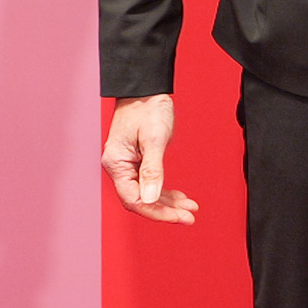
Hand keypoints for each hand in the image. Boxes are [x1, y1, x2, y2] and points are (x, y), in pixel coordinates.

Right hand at [101, 95, 200, 223]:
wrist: (146, 89)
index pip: (134, 199)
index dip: (156, 212)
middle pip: (141, 200)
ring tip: (190, 209)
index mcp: (117, 164)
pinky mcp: (137, 162)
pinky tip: (181, 198)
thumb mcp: (154, 139)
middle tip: (190, 217)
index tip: (179, 217)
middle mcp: (119, 168)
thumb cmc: (147, 108)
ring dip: (168, 203)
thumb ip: (152, 170)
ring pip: (147, 194)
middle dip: (166, 211)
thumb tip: (149, 199)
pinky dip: (165, 192)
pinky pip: (150, 184)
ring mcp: (128, 166)